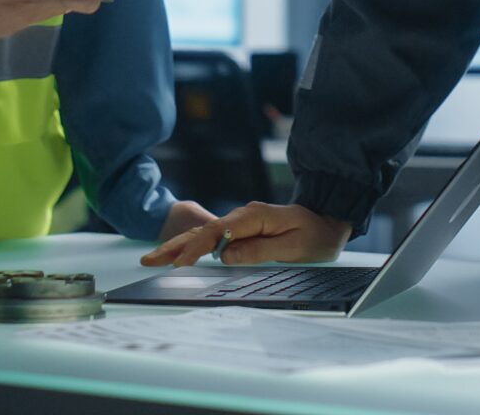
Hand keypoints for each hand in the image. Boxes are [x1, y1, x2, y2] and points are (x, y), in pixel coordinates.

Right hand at [141, 202, 351, 267]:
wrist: (330, 220)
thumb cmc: (316, 235)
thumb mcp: (293, 247)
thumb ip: (259, 250)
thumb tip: (225, 255)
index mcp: (254, 217)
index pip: (217, 233)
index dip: (196, 249)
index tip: (179, 263)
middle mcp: (244, 216)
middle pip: (204, 232)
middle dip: (176, 246)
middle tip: (150, 260)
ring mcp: (243, 221)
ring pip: (205, 234)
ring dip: (180, 247)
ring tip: (155, 258)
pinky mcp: (244, 229)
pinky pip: (215, 237)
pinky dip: (195, 246)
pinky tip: (180, 253)